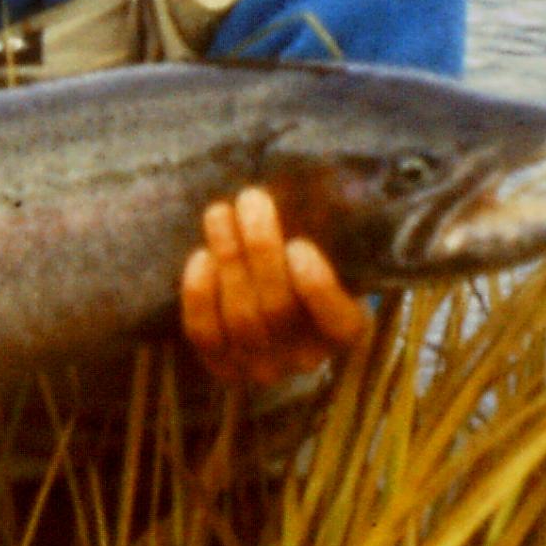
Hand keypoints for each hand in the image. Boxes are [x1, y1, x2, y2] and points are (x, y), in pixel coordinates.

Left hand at [180, 185, 370, 385]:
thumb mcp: (329, 247)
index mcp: (346, 331)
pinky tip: (200, 256)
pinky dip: (200, 294)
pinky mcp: (221, 366)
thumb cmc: (303, 260)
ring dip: (228, 258)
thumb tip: (317, 178)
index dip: (317, 288)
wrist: (268, 301)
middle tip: (251, 199)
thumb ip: (327, 227)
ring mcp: (261, 367)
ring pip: (241, 317)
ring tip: (219, 213)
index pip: (338, 323)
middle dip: (261, 249)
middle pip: (280, 309)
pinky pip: (206, 333)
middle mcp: (306, 358)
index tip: (299, 244)